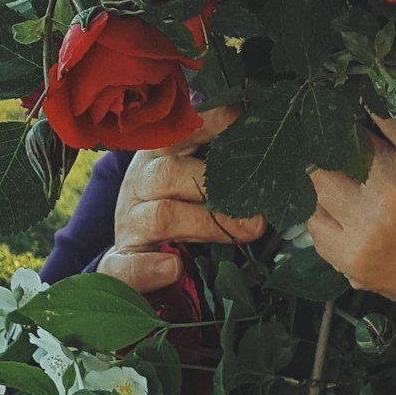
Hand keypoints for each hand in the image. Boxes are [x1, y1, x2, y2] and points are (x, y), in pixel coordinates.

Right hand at [98, 106, 265, 294]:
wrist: (141, 252)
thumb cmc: (184, 203)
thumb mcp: (201, 174)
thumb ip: (229, 160)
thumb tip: (276, 157)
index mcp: (161, 150)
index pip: (185, 128)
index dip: (219, 125)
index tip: (257, 128)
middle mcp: (140, 180)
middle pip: (169, 173)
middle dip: (219, 188)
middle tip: (262, 208)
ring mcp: (128, 221)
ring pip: (160, 216)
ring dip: (208, 224)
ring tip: (248, 231)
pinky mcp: (119, 263)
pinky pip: (124, 267)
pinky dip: (147, 269)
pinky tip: (172, 268)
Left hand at [308, 116, 395, 394]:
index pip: (374, 109)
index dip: (364, 101)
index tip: (359, 99)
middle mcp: (391, 191)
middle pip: (336, 142)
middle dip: (337, 132)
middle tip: (338, 129)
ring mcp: (367, 229)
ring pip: (317, 180)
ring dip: (326, 169)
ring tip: (338, 167)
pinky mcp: (353, 260)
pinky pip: (313, 222)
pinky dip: (323, 210)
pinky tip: (342, 206)